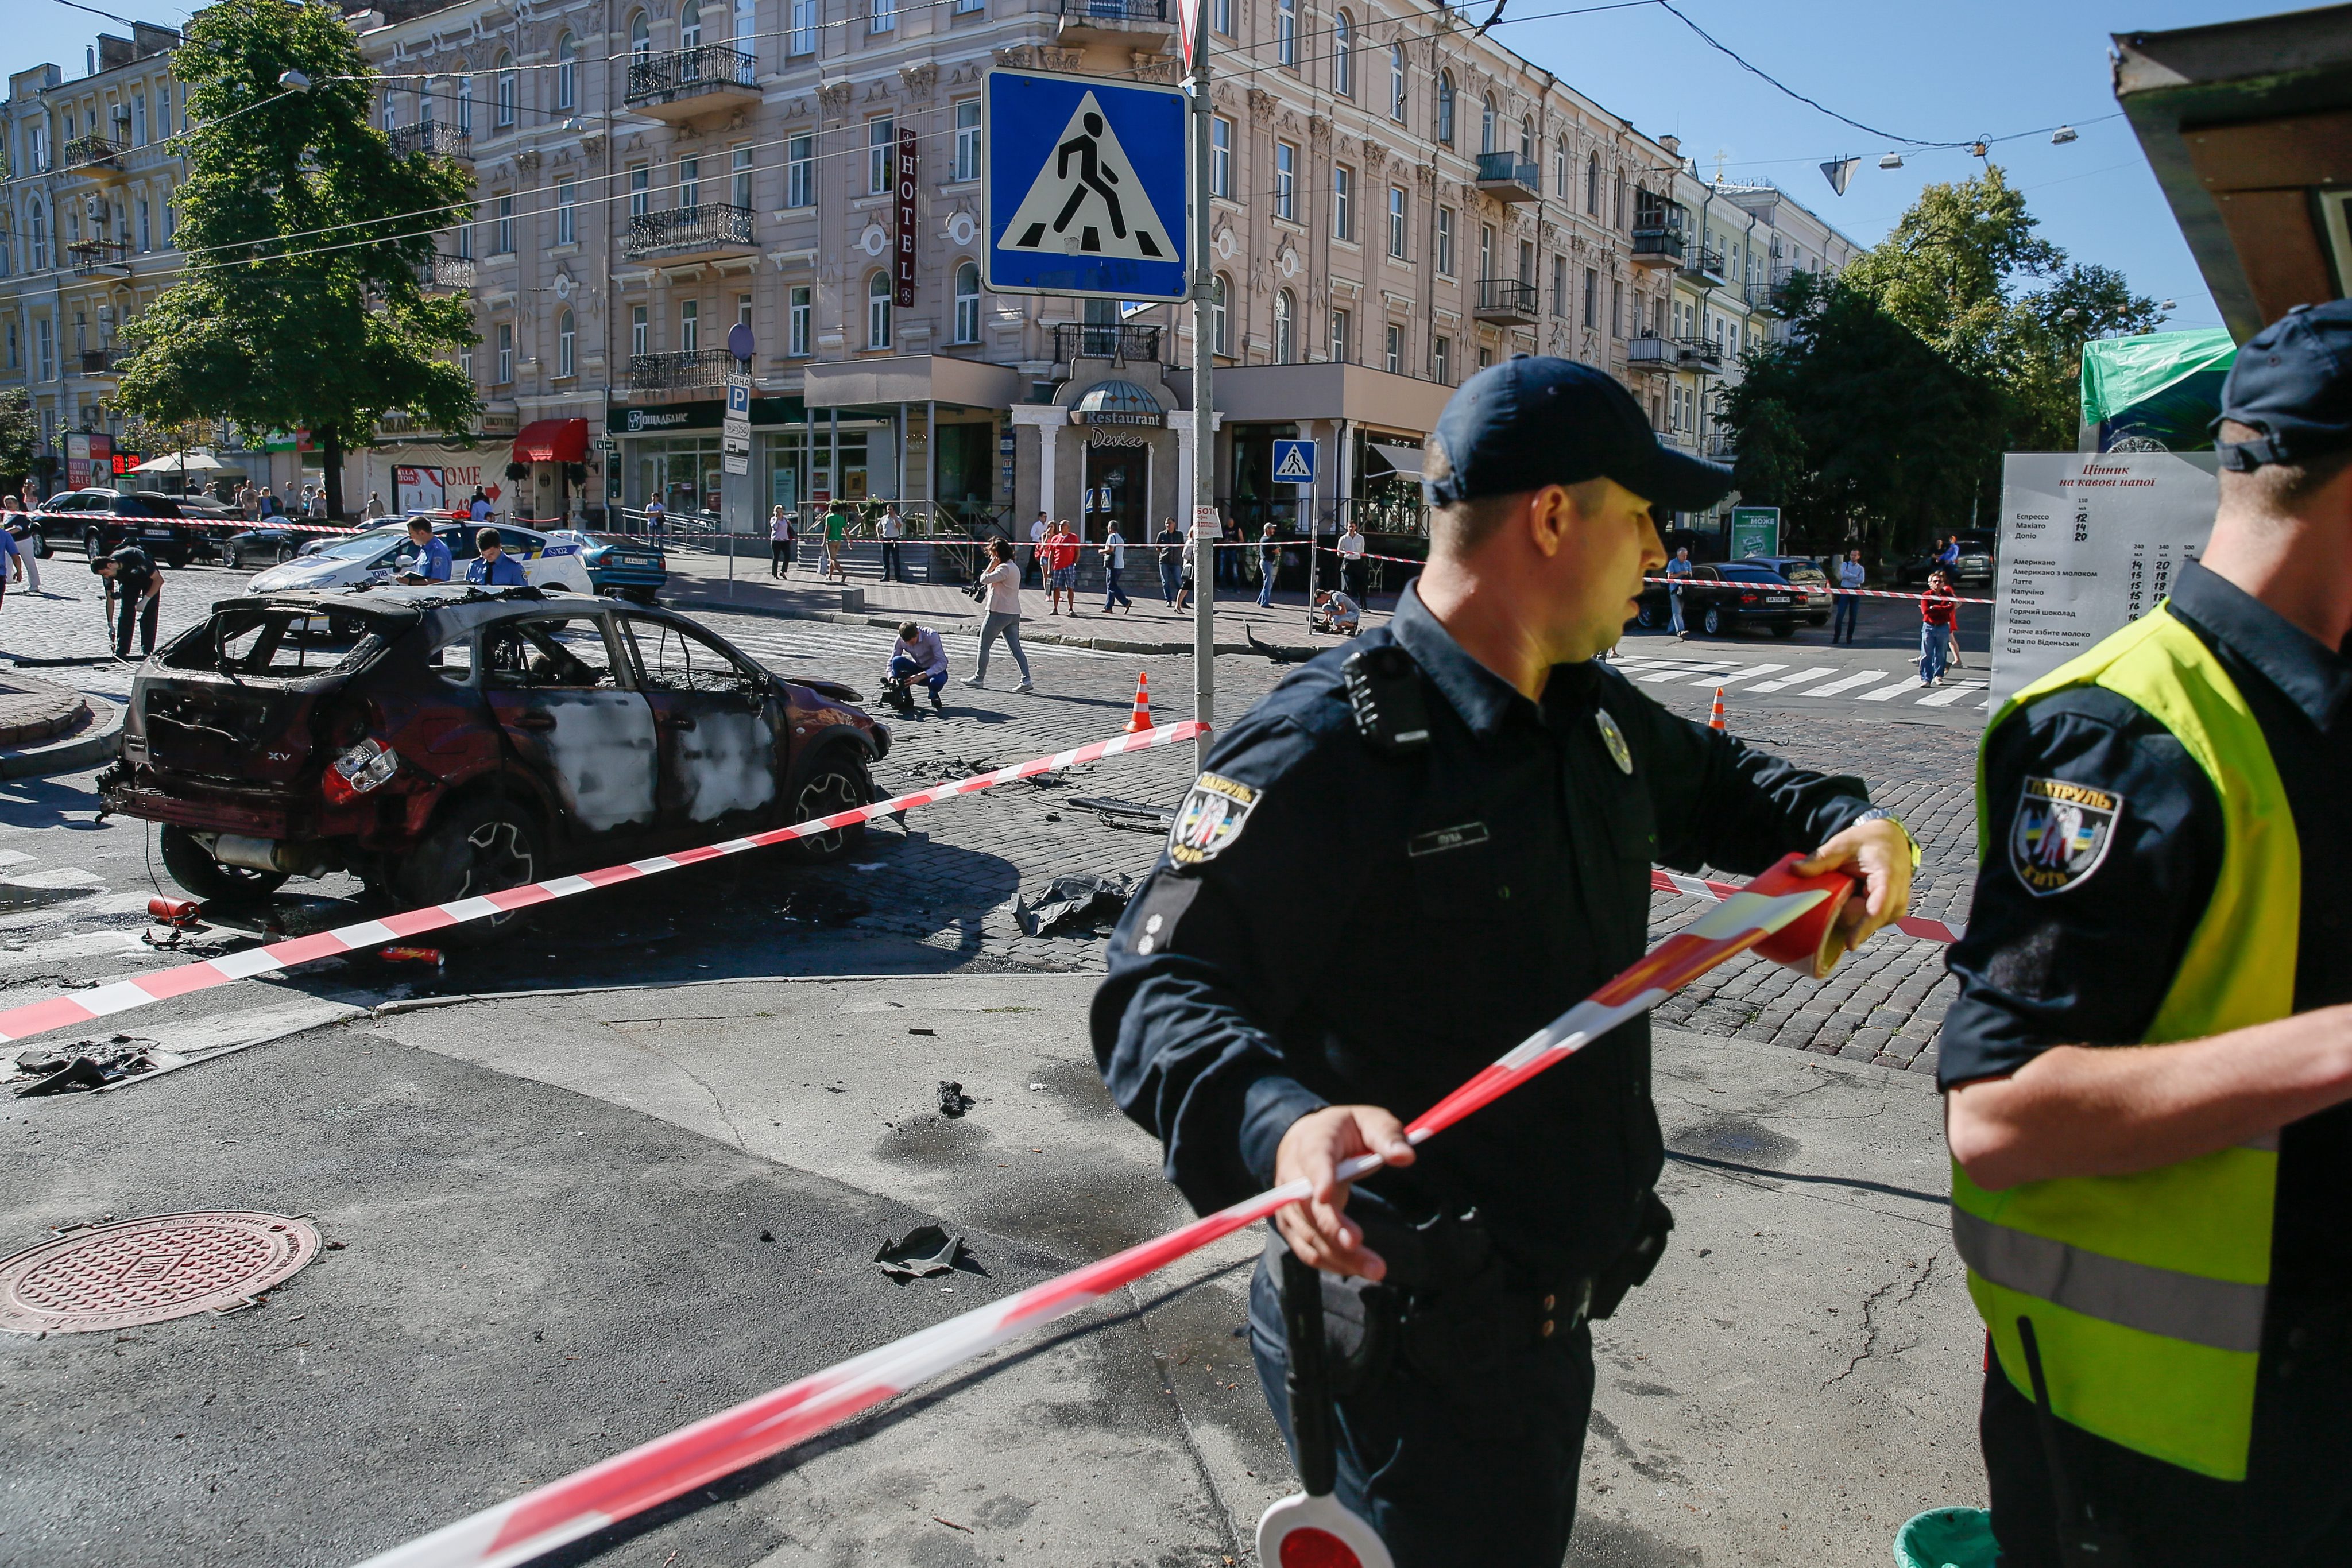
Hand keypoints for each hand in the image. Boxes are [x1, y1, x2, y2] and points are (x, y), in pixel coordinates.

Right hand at [1271, 1104, 1413, 1278]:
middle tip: (1358, 1243)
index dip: (1318, 1178)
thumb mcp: (1370, 1121)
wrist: (1304, 1140)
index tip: (1326, 1195)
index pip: (1314, 1160)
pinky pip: (1306, 1248)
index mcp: (1314, 1142)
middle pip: (1309, 1205)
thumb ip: (1387, 1136)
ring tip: (1376, 1269)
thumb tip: (1406, 1156)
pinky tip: (1356, 1269)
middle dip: (1333, 1227)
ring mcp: (1288, 1203)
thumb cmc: (1344, 1131)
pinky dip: (1330, 1262)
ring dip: (1339, 1255)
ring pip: (1309, 1233)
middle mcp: (1294, 1174)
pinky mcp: (1292, 1224)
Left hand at [1794, 817, 1913, 951]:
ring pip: (1860, 924)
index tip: (1849, 944)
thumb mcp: (1842, 845)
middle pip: (1861, 919)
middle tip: (1832, 888)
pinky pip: (1861, 923)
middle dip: (1840, 911)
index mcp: (1889, 880)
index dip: (1863, 928)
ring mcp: (1892, 911)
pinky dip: (1849, 913)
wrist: (1889, 842)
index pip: (1877, 910)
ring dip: (1844, 911)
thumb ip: (1820, 859)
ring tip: (1845, 886)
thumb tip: (1794, 869)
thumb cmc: (1866, 843)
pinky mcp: (1885, 917)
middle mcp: (1896, 900)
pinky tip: (1847, 896)